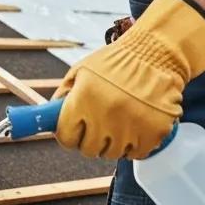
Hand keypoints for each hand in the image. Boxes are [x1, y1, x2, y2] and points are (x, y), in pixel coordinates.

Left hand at [51, 0, 204, 159]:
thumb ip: (64, 95)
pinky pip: (137, 153)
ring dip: (114, 142)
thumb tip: (48, 117)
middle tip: (99, 125)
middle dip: (91, 139)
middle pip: (89, 149)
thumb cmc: (116, 61)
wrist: (156, 52)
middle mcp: (106, 115)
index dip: (69, 134)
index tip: (75, 130)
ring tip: (120, 120)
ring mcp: (132, 126)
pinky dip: (136, 143)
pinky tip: (137, 124)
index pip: (66, 137)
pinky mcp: (154, 132)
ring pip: (113, 153)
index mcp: (84, 98)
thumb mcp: (82, 70)